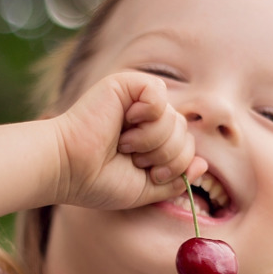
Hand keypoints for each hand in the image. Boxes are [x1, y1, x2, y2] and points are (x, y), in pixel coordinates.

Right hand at [53, 71, 206, 209]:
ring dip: (152, 141)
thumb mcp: (147, 189)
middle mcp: (146, 117)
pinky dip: (147, 116)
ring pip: (174, 118)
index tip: (148, 173)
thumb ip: (177, 178)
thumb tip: (203, 164)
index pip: (188, 147)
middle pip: (185, 133)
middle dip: (165, 155)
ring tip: (125, 145)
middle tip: (133, 158)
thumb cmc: (99, 181)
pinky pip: (158, 94)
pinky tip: (125, 125)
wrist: (69, 170)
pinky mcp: (126, 84)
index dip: (175, 165)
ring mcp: (137, 100)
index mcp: (151, 138)